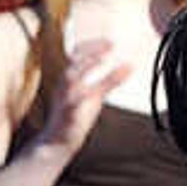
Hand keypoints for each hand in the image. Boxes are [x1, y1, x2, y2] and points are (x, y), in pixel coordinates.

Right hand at [39, 34, 128, 151]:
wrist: (56, 142)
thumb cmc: (74, 116)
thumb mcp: (95, 94)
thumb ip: (110, 80)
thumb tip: (130, 65)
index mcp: (70, 78)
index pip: (77, 54)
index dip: (93, 45)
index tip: (111, 43)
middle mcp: (65, 85)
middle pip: (74, 60)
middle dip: (90, 50)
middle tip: (110, 44)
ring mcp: (65, 98)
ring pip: (71, 77)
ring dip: (86, 65)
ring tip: (102, 58)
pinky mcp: (68, 113)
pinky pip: (74, 101)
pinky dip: (85, 93)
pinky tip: (95, 92)